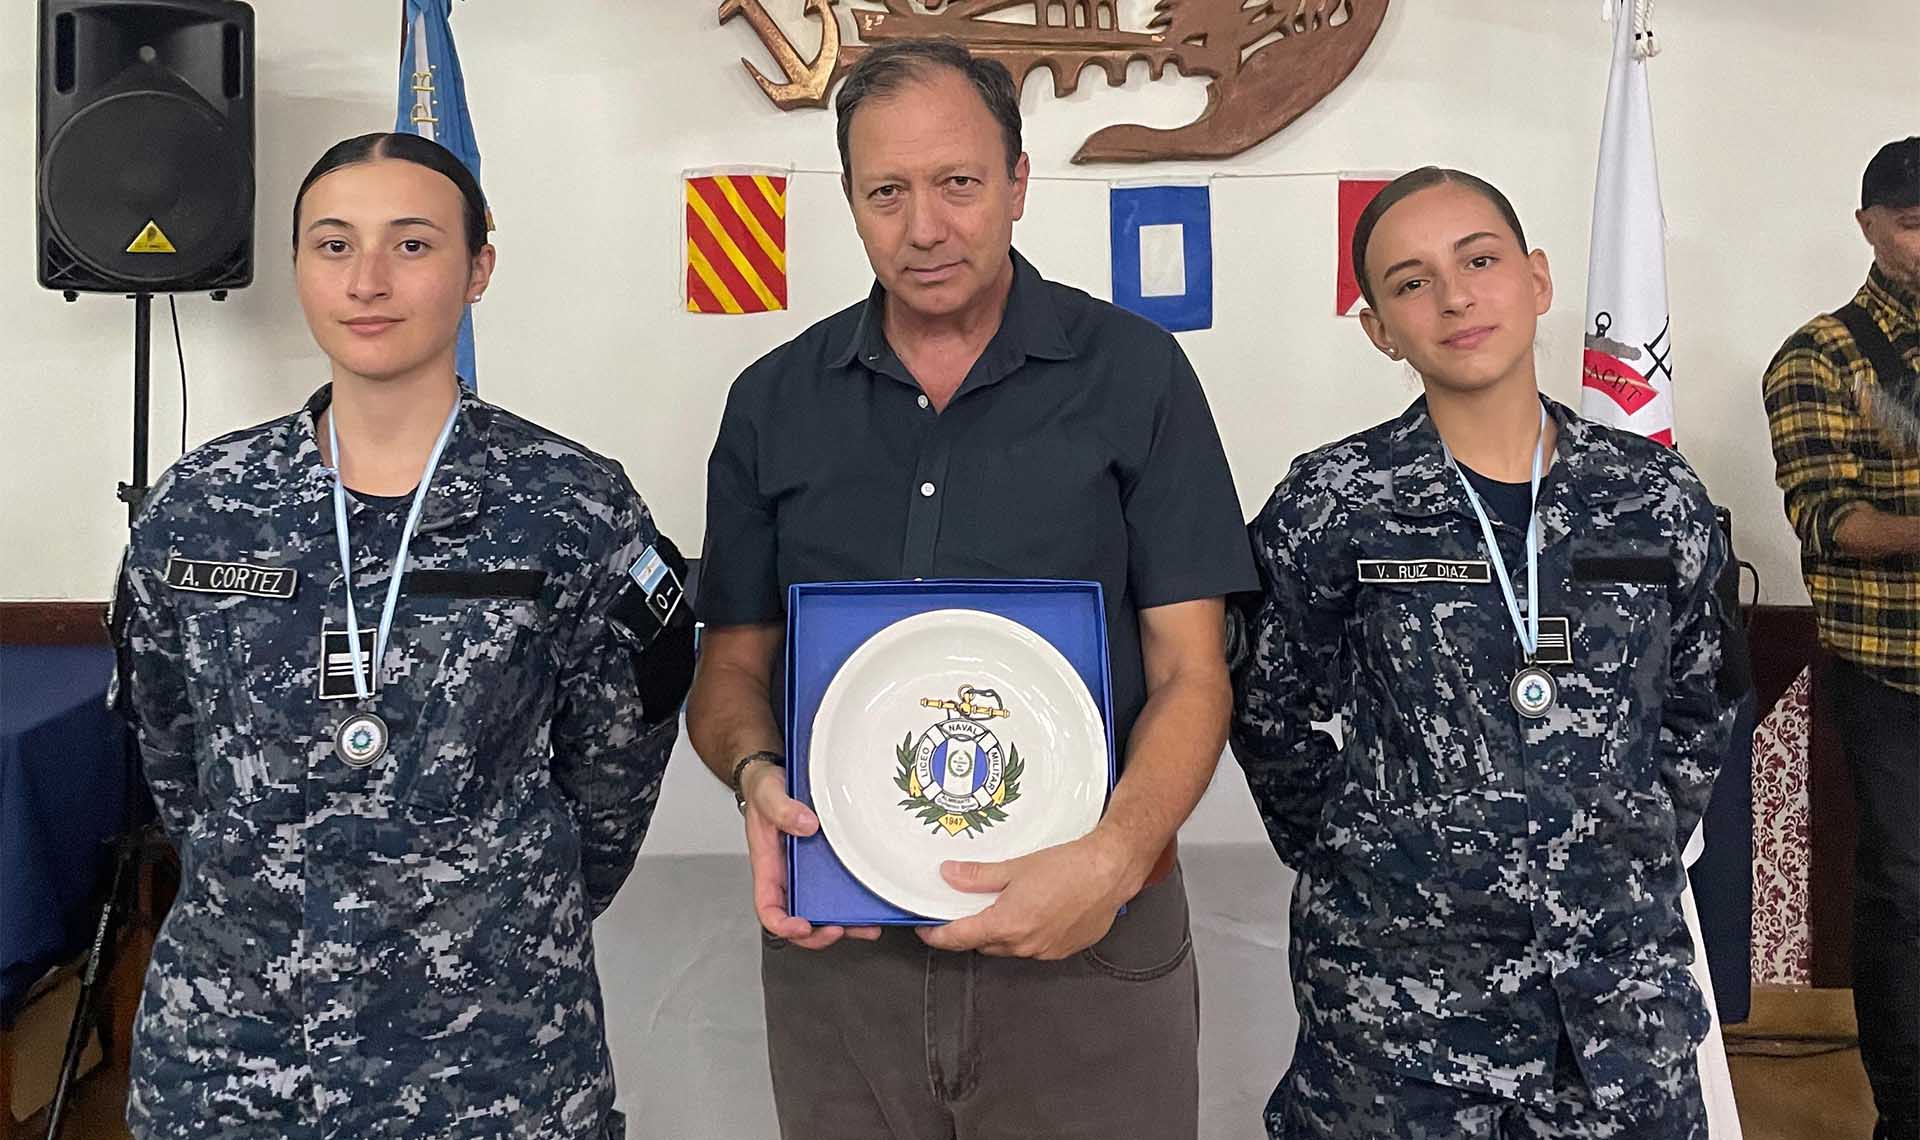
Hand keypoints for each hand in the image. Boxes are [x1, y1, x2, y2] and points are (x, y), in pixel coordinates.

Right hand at [740, 761, 881, 949]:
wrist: (775, 775)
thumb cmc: (763, 790)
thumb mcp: (768, 794)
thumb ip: (782, 809)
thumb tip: (806, 825)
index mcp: (768, 867)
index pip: (768, 909)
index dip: (783, 925)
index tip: (802, 926)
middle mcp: (788, 876)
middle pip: (799, 919)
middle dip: (819, 934)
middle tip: (839, 930)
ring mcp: (807, 873)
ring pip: (823, 910)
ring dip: (844, 924)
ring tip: (867, 926)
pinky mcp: (826, 864)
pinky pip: (838, 889)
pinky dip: (854, 902)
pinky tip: (871, 903)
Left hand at [915, 829, 1140, 958]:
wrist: (1111, 871)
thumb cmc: (1070, 867)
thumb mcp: (1016, 866)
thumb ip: (978, 876)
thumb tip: (950, 875)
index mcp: (1007, 924)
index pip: (959, 938)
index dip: (937, 935)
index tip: (926, 929)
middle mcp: (1025, 944)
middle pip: (983, 944)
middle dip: (970, 929)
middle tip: (965, 908)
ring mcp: (1045, 950)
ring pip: (1008, 947)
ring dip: (999, 932)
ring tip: (1004, 905)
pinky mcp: (1063, 949)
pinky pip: (1033, 947)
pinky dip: (1025, 934)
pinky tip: (1033, 912)